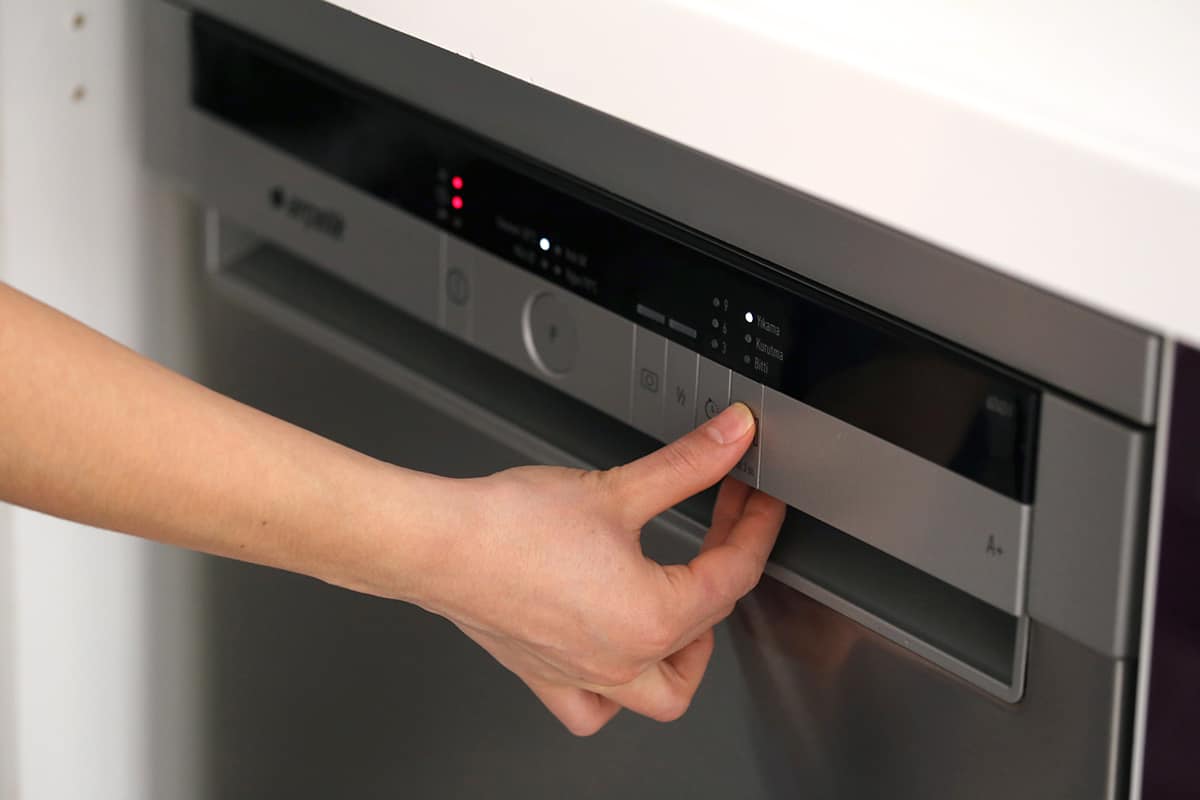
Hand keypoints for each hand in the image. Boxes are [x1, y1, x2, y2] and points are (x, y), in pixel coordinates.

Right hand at [419, 404, 785, 734]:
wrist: (439, 543)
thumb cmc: (510, 526)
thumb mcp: (618, 487)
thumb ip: (688, 463)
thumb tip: (731, 438)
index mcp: (654, 619)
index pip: (733, 574)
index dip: (755, 528)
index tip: (757, 501)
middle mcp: (623, 660)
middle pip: (705, 622)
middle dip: (722, 565)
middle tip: (723, 520)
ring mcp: (584, 675)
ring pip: (662, 692)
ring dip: (687, 653)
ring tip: (689, 606)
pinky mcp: (546, 675)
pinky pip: (594, 708)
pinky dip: (615, 692)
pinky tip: (616, 656)